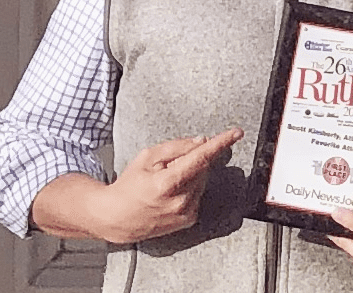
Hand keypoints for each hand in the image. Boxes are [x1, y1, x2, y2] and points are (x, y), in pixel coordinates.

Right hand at [96, 129, 240, 243]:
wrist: (116, 218)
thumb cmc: (129, 185)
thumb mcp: (146, 158)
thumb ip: (176, 147)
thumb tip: (202, 141)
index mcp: (167, 183)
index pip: (201, 158)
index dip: (220, 143)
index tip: (236, 133)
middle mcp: (180, 200)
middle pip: (203, 168)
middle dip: (193, 160)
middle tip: (169, 166)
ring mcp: (186, 212)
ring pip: (202, 181)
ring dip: (191, 176)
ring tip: (166, 183)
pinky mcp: (189, 219)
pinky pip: (198, 195)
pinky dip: (190, 189)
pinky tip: (171, 194)